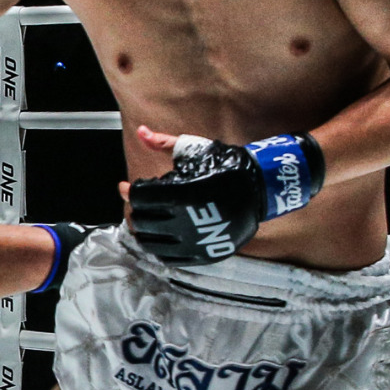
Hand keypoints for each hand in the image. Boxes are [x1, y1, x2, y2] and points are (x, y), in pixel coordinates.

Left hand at [125, 125, 322, 263]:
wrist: (261, 189)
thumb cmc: (224, 167)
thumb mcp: (194, 150)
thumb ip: (163, 142)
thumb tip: (140, 131)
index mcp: (183, 193)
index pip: (140, 198)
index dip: (131, 191)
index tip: (129, 186)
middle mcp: (187, 220)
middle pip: (142, 221)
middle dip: (137, 209)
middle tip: (141, 202)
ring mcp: (196, 241)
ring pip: (151, 242)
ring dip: (144, 229)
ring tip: (147, 218)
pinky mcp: (204, 255)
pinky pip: (169, 258)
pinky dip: (159, 248)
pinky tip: (160, 236)